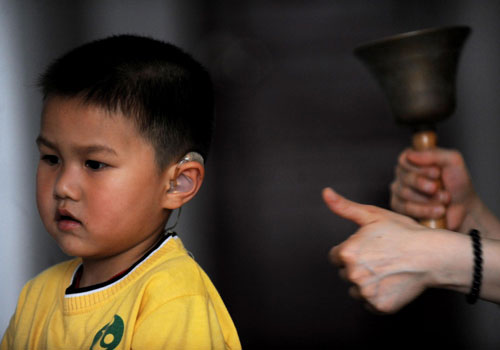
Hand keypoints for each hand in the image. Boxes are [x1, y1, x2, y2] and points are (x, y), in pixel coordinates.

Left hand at [323, 188, 446, 312]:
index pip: (335, 257)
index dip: (351, 251)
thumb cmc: (403, 233)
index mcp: (347, 252)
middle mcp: (353, 274)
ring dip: (366, 283)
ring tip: (387, 271)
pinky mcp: (379, 306)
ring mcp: (366, 292)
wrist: (432, 255)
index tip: (368, 248)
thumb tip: (325, 193)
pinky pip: (370, 303)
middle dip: (358, 266)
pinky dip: (378, 296)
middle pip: (345, 273)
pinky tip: (392, 283)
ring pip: (356, 290)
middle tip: (380, 258)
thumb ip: (344, 207)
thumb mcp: (372, 215)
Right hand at [390, 148, 476, 230]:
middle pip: (405, 177)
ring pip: (405, 193)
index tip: (437, 173)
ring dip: (429, 198)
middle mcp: (403, 173)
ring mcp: (399, 190)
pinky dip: (425, 210)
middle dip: (425, 184)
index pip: (405, 159)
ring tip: (445, 199)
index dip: (420, 168)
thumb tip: (410, 155)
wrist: (464, 207)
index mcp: (413, 159)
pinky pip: (406, 208)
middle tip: (439, 188)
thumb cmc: (457, 182)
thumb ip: (433, 154)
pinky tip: (439, 210)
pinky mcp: (400, 207)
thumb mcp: (452, 161)